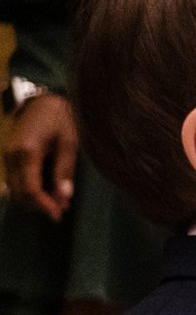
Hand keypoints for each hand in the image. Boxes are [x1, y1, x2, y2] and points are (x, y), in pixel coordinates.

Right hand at [3, 93, 76, 220]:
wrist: (43, 99)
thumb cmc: (61, 118)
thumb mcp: (69, 142)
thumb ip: (64, 170)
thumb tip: (64, 197)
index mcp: (27, 152)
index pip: (30, 189)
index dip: (43, 205)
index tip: (58, 214)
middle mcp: (11, 156)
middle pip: (19, 193)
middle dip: (39, 205)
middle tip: (62, 210)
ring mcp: (7, 156)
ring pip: (15, 188)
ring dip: (33, 199)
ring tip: (58, 202)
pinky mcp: (10, 156)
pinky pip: (15, 179)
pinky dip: (29, 189)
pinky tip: (48, 190)